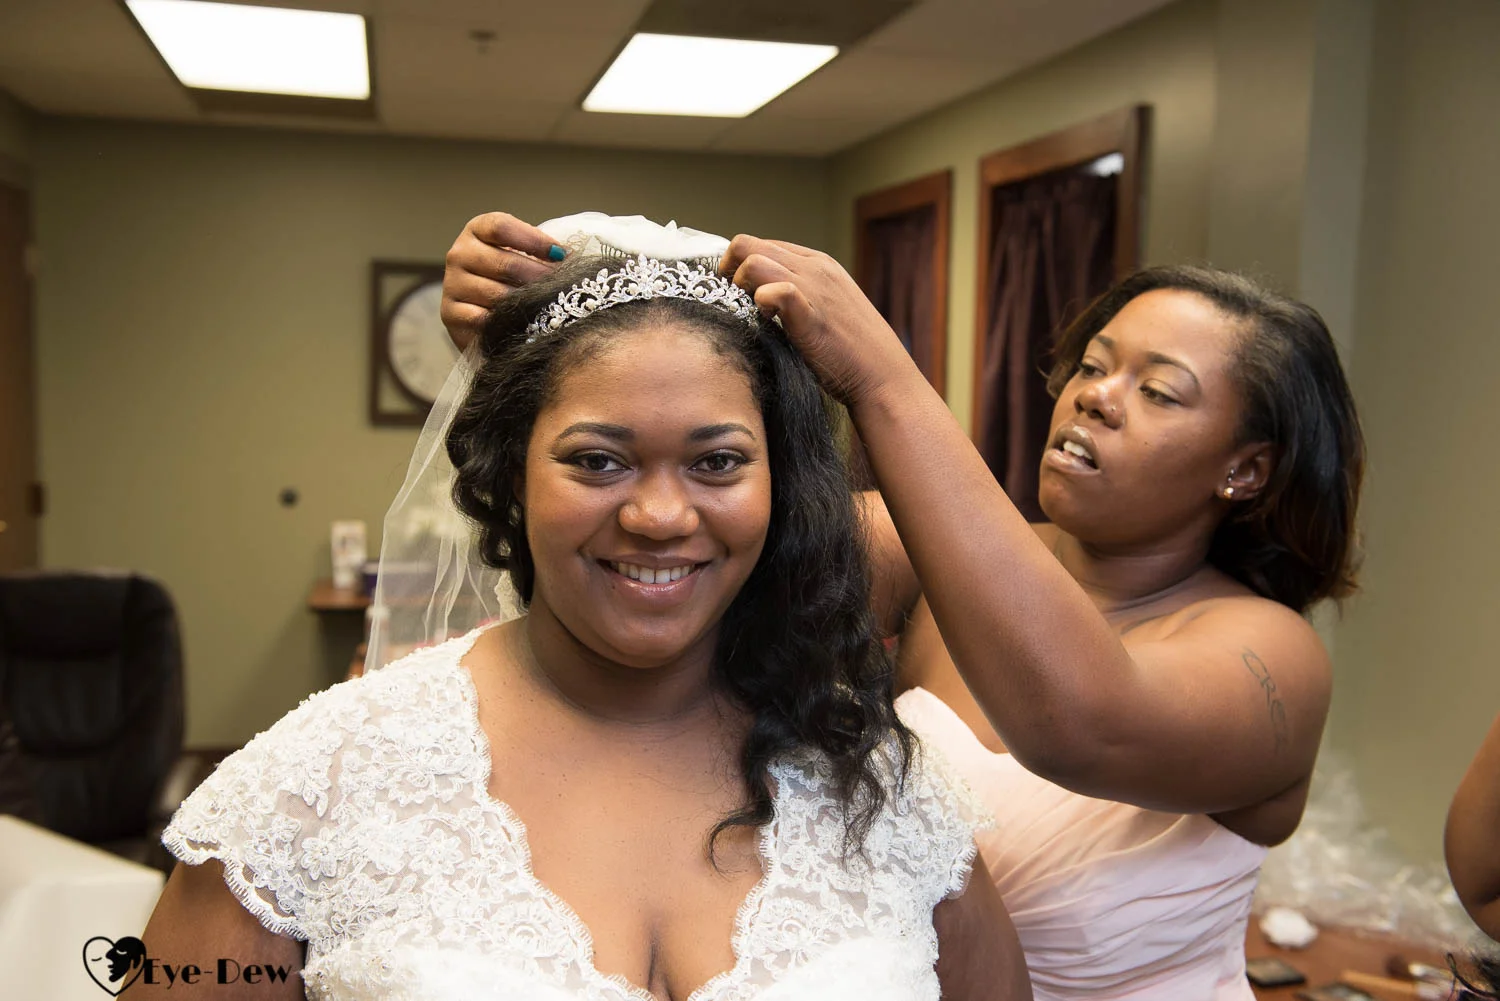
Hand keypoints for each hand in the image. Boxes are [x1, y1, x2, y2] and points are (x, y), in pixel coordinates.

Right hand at [442, 212, 564, 349]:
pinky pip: (483, 319)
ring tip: (548, 306)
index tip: (560, 255)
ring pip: (497, 294)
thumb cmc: (509, 278)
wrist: (480, 313)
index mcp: (476, 230)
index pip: (501, 227)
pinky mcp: (450, 313)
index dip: (534, 240)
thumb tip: (566, 256)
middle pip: (504, 263)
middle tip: (562, 287)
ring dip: (526, 302)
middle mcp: (459, 253)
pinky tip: (523, 324)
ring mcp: (452, 283)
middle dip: (539, 277)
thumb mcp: (519, 254)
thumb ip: (537, 250)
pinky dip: (506, 322)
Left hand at [719, 235, 919, 406]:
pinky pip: (776, 290)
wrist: (883, 378)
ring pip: (752, 260)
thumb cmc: (852, 352)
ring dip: (739, 286)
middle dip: (728, 271)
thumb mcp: (825, 309)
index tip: (732, 294)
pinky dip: (761, 301)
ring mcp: (814, 287)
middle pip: (747, 244)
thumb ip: (797, 296)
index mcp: (817, 263)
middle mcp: (814, 267)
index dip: (737, 266)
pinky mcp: (812, 314)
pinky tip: (766, 321)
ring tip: (749, 313)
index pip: (761, 244)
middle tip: (730, 302)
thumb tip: (758, 298)